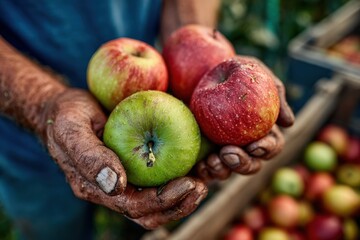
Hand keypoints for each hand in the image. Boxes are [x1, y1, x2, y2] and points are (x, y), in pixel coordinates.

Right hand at [43, 89, 206, 228]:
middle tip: (202, 187)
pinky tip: (196, 165)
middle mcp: (115, 189)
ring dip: (183, 197)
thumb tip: (115, 185)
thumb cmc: (66, 117)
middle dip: (178, 204)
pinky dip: (180, 177)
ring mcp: (126, 179)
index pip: (134, 206)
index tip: (188, 184)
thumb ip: (89, 156)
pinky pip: (160, 179)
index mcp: (98, 188)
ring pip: (158, 202)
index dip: (162, 201)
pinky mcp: (136, 165)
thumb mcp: (70, 130)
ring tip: (204, 181)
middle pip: (150, 212)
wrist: (67, 108)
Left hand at [196, 65, 294, 181]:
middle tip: (228, 154)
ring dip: (222, 169)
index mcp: (261, 130)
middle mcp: (243, 144)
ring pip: (227, 170)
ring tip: (212, 160)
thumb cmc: (232, 69)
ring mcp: (222, 149)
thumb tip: (289, 123)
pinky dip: (203, 171)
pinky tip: (199, 165)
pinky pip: (205, 169)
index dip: (266, 149)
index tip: (255, 145)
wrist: (199, 67)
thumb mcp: (254, 71)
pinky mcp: (202, 151)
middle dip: (243, 163)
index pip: (271, 146)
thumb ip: (276, 91)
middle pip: (251, 165)